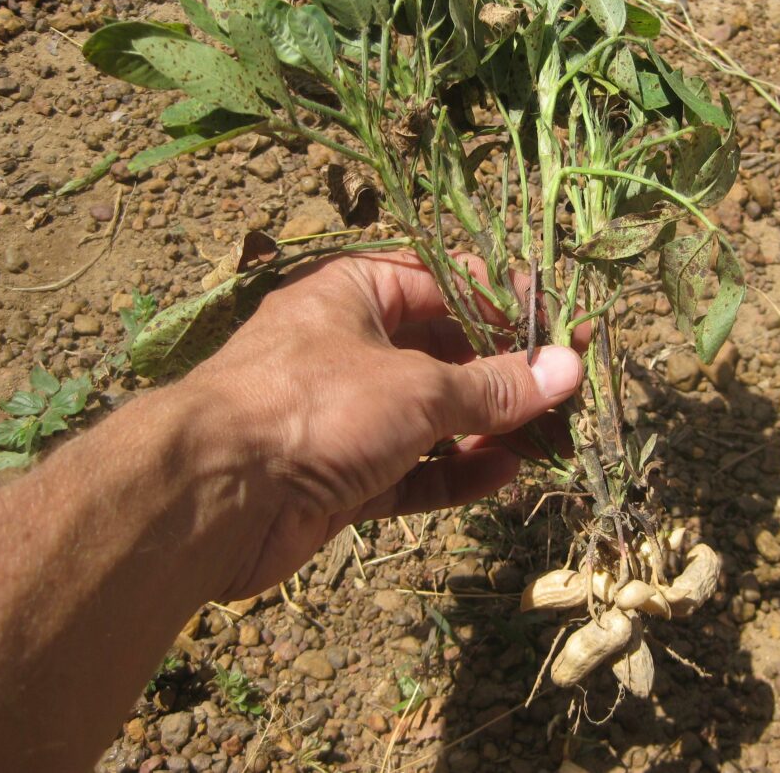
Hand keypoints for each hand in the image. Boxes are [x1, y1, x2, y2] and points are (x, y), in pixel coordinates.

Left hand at [184, 252, 583, 599]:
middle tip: (566, 392)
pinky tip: (503, 474)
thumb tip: (567, 368)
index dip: (506, 302)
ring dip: (487, 428)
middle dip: (505, 375)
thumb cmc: (315, 405)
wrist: (211, 497)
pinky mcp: (342, 475)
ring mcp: (344, 415)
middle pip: (444, 353)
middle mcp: (350, 347)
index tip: (561, 326)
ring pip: (432, 417)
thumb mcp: (418, 387)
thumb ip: (495, 384)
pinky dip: (454, 471)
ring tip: (549, 439)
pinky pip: (411, 468)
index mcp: (356, 293)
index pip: (446, 282)